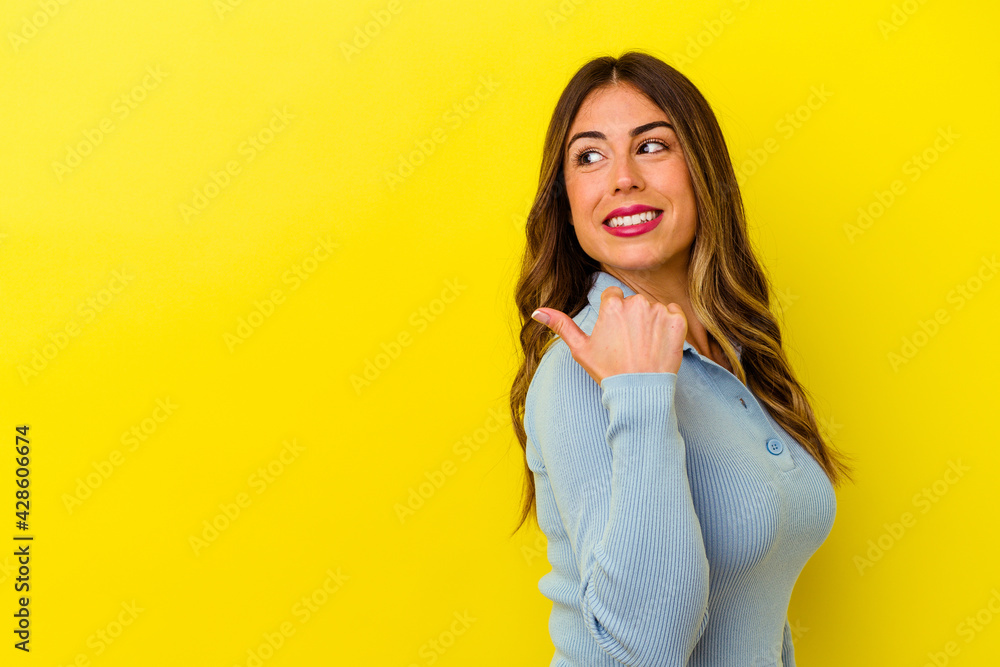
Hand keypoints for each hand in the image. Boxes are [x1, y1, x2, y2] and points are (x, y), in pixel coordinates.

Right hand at [531, 286, 687, 384]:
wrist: (640, 393)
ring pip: (653, 308)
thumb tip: (536, 311)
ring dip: (650, 322)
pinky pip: (674, 313)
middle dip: (631, 318)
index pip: (613, 296)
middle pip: (633, 302)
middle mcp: (636, 303)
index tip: (615, 334)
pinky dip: (670, 325)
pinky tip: (660, 343)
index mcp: (612, 305)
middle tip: (629, 345)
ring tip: (644, 347)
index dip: (613, 316)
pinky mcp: (678, 322)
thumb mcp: (580, 349)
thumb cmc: (609, 371)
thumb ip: (561, 325)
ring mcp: (659, 311)